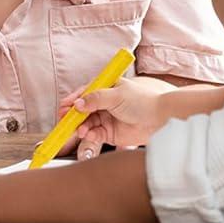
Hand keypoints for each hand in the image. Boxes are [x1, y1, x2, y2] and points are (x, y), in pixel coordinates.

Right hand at [59, 75, 174, 158]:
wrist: (160, 119)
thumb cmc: (142, 101)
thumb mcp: (116, 95)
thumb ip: (95, 99)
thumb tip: (77, 104)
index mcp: (107, 88)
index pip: (85, 92)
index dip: (73, 100)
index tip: (63, 107)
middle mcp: (105, 103)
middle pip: (83, 109)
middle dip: (73, 115)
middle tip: (64, 121)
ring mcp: (107, 117)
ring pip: (87, 122)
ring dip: (81, 126)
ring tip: (79, 129)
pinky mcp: (110, 132)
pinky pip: (95, 133)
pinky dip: (90, 134)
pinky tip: (88, 134)